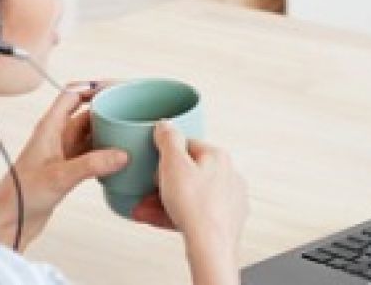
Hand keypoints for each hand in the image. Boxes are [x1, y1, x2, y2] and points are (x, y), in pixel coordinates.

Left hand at [0, 82, 128, 250]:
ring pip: (93, 131)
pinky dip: (109, 150)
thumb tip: (122, 154)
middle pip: (88, 111)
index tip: (116, 88)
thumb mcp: (58, 177)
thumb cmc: (20, 197)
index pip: (73, 94)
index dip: (94, 87)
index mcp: (50, 128)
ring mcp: (65, 151)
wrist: (9, 223)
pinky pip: (95, 151)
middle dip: (109, 108)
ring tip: (131, 130)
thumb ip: (91, 164)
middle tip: (131, 109)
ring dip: (110, 130)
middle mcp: (58, 136)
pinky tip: (122, 156)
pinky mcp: (70, 167)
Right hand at [131, 121, 247, 260]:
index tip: (152, 165)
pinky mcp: (225, 218)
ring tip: (142, 209)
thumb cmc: (196, 206)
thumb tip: (166, 124)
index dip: (165, 155)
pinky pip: (196, 212)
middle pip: (187, 173)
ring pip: (190, 195)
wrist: (212, 245)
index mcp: (218, 155)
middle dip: (160, 183)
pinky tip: (157, 219)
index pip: (187, 145)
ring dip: (163, 201)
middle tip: (143, 191)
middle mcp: (228, 174)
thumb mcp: (173, 164)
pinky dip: (176, 215)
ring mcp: (228, 198)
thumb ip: (168, 140)